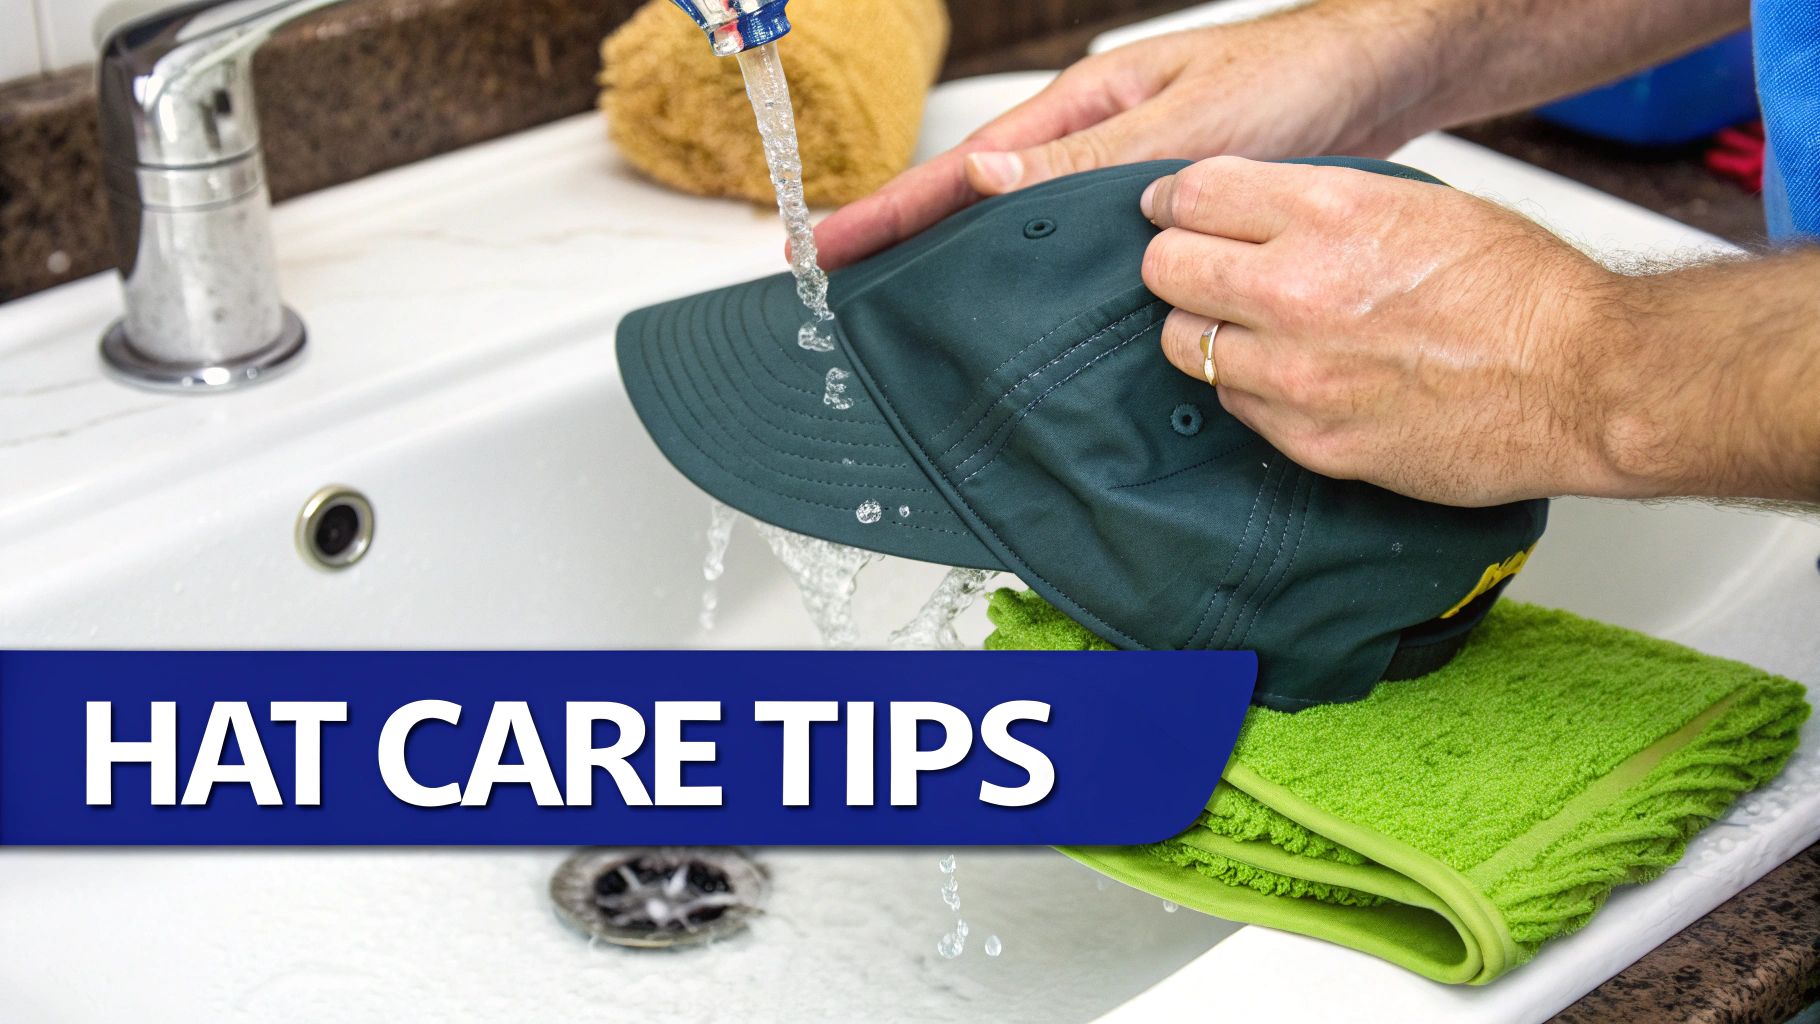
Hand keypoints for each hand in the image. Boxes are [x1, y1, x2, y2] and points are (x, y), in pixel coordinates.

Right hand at [811, 7, 1433, 268]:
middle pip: (976, 200)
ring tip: (909, 310)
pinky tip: (1032, 314)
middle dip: (906, 240)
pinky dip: (1045, 278)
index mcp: (1080, 109)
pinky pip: (1083, 248)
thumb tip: (982, 178)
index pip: (962, 170)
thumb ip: (1083, 159)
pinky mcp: (1162, 208)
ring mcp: (1122, 176)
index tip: (826, 246)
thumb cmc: (1290, 80)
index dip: (891, 212)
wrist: (1378, 80)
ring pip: (1026, 230)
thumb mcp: (1182, 123)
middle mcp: (1091, 144)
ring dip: (968, 265)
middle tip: (843, 288)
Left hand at [1143, 156, 1623, 506]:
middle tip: (1200, 272)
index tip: (1175, 212)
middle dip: (1176, 265)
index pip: (1192, 195)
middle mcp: (1298, 292)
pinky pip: (1234, 407)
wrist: (1583, 381)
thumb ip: (1320, 207)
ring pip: (1182, 344)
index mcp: (1329, 215)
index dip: (1176, 201)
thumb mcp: (1416, 204)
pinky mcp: (1310, 440)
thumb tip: (1252, 213)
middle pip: (1165, 269)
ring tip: (1249, 331)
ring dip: (1205, 333)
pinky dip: (1248, 391)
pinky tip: (1290, 378)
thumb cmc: (1522, 291)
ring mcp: (1297, 374)